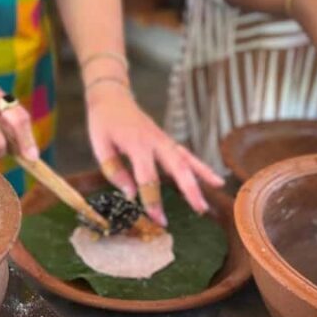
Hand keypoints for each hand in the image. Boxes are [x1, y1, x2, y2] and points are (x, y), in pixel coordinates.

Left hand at [86, 84, 223, 224]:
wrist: (112, 97)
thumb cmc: (103, 122)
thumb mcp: (100, 145)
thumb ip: (114, 170)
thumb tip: (129, 194)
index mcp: (137, 144)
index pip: (148, 177)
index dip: (153, 199)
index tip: (157, 219)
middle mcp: (156, 142)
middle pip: (178, 167)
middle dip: (189, 190)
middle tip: (199, 210)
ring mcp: (165, 140)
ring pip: (188, 160)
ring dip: (201, 181)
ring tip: (208, 202)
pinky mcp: (168, 141)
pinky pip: (188, 155)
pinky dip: (202, 168)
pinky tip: (215, 181)